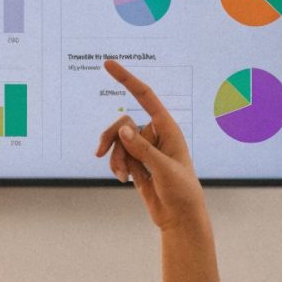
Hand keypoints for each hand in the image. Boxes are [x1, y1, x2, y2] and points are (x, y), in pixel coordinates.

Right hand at [92, 59, 205, 231]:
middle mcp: (155, 134)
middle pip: (122, 123)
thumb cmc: (181, 191)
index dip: (127, 79)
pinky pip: (118, 155)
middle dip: (111, 138)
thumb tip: (123, 130)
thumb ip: (143, 149)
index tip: (108, 64)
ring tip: (122, 177)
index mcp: (168, 128)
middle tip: (100, 151)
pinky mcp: (137, 162)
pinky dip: (116, 166)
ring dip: (116, 158)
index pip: (145, 97)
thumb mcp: (164, 169)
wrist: (179, 217)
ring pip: (118, 142)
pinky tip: (124, 180)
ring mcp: (144, 148)